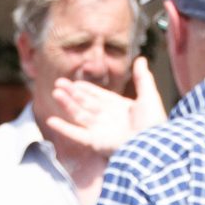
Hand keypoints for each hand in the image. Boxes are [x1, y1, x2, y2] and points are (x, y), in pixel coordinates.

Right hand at [43, 63, 165, 156]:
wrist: (151, 145)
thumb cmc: (153, 123)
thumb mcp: (148, 95)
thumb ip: (142, 78)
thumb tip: (141, 59)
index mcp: (119, 109)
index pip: (97, 96)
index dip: (85, 89)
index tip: (73, 82)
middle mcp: (107, 119)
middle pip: (85, 104)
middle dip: (72, 94)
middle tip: (58, 84)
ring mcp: (100, 131)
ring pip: (79, 115)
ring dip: (67, 104)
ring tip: (56, 93)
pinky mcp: (95, 142)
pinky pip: (76, 134)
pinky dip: (64, 128)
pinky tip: (52, 121)